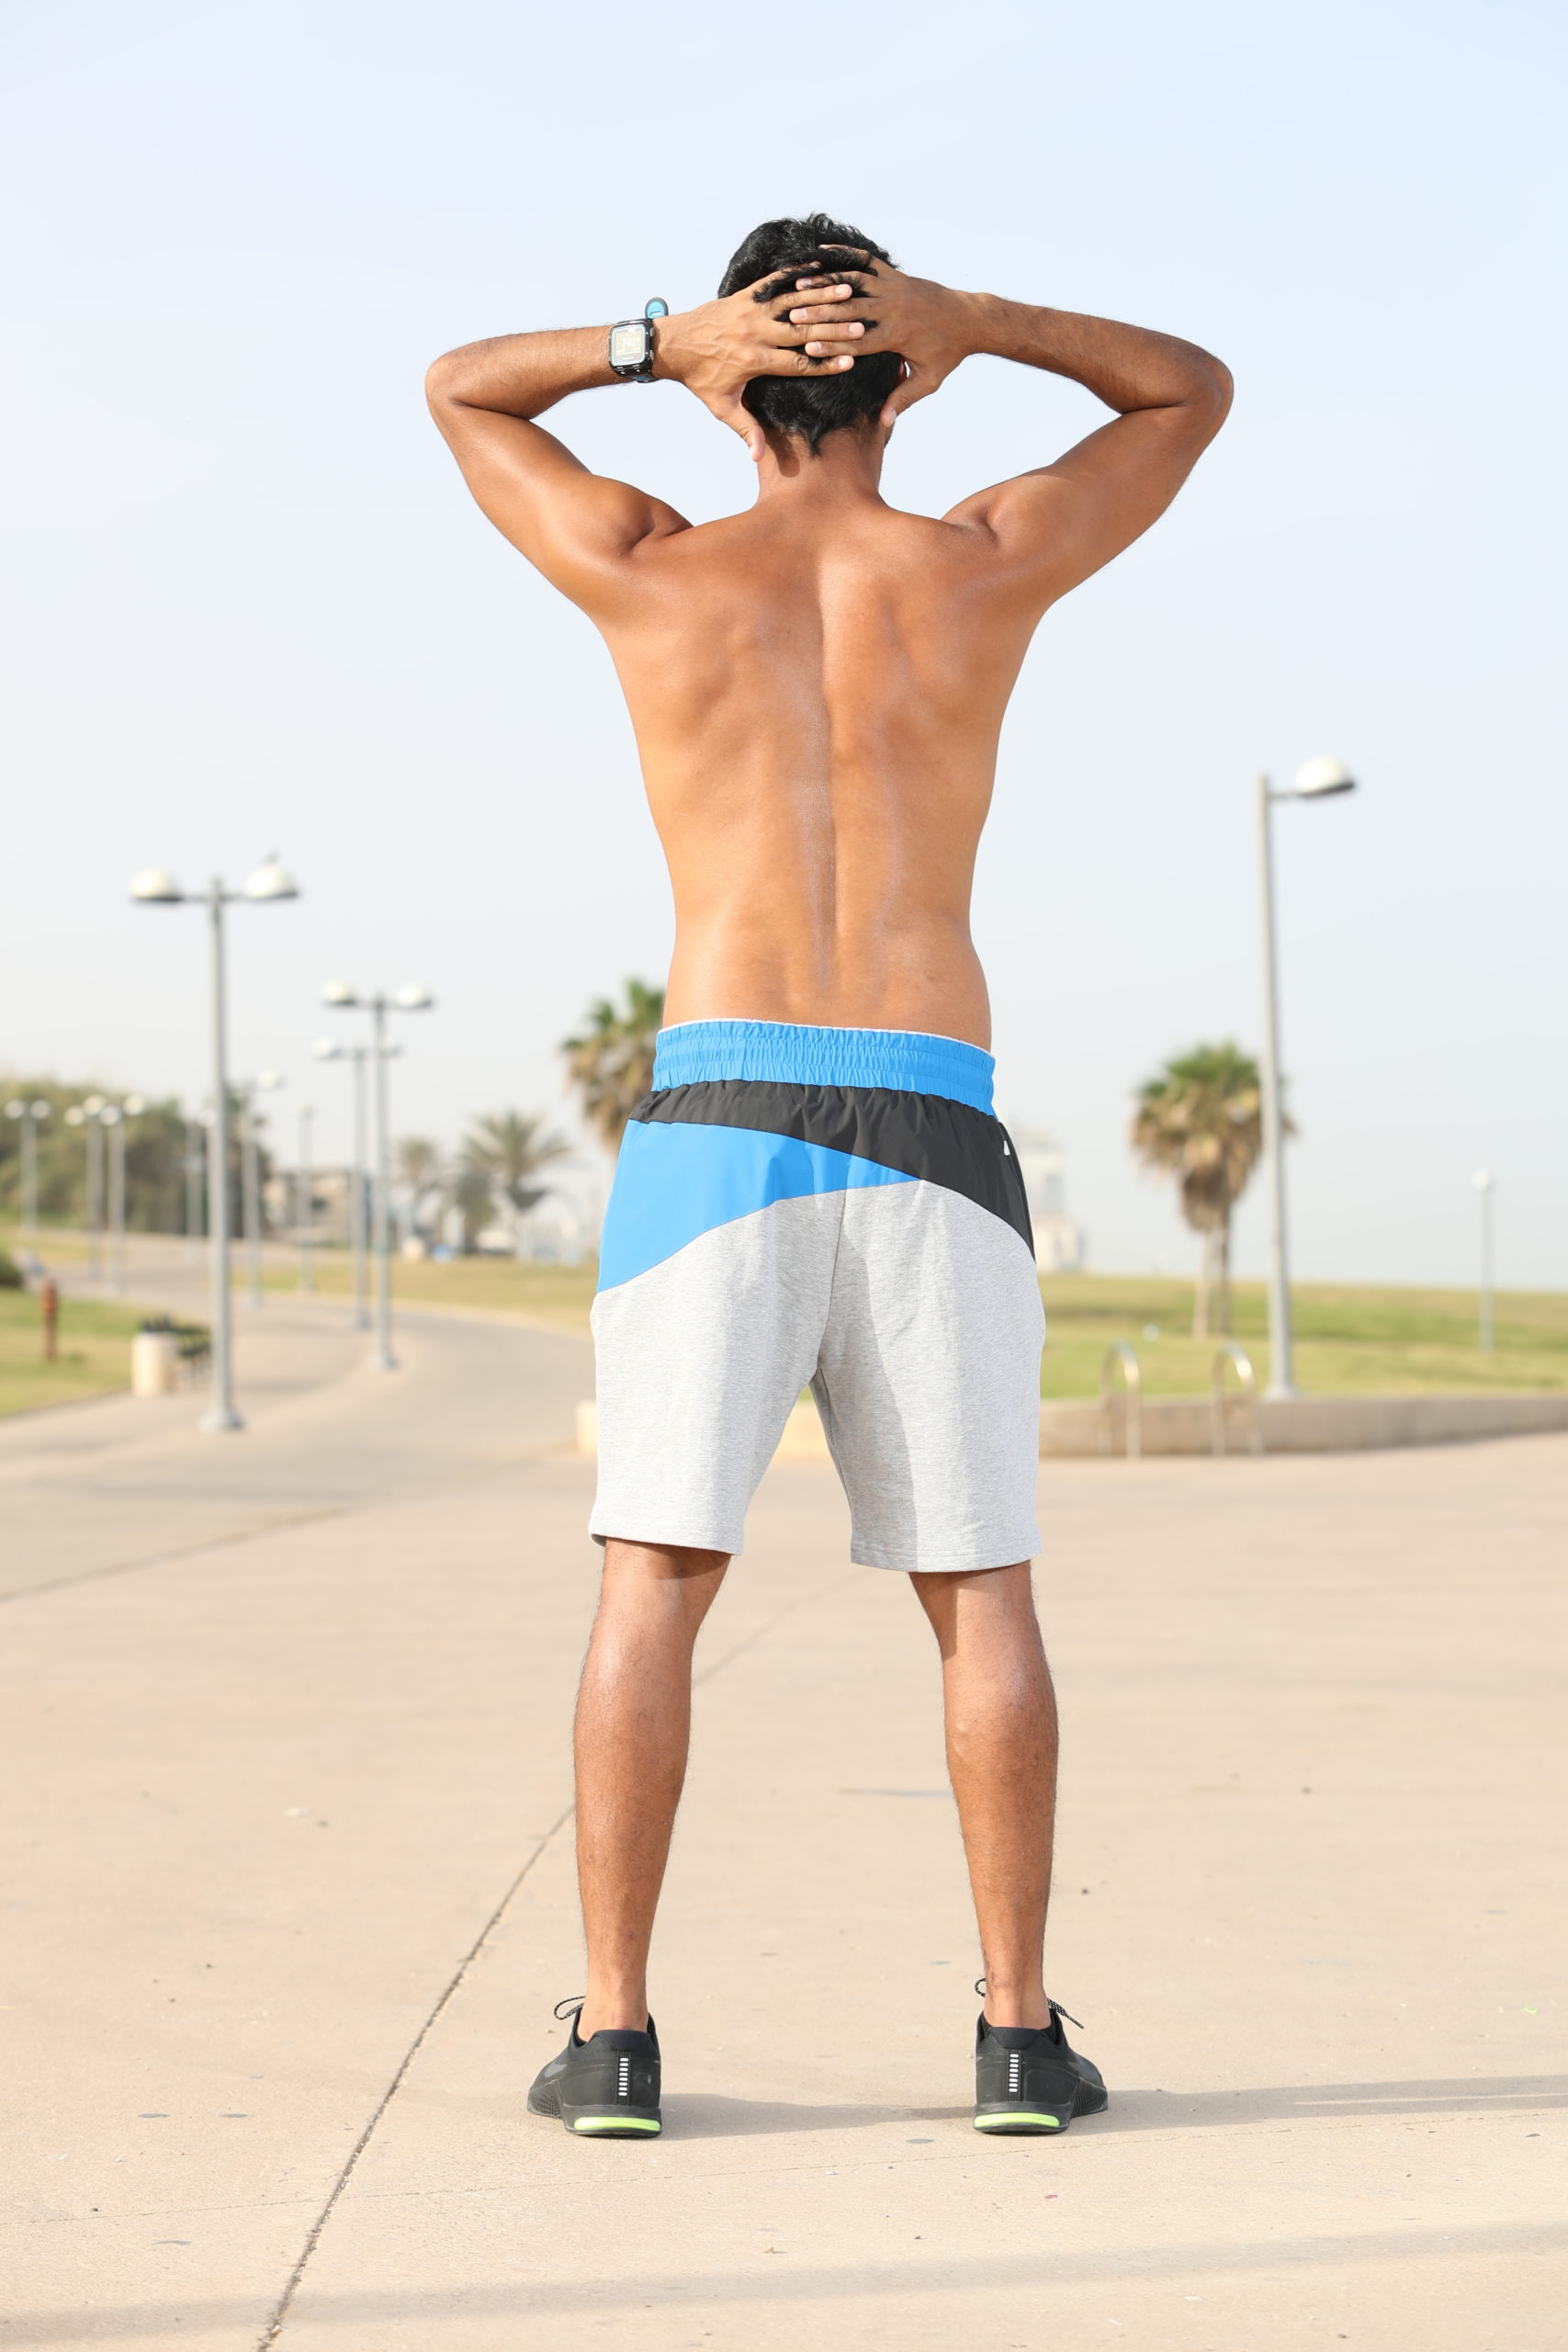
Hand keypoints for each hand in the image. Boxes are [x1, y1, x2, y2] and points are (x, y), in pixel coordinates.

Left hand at [654, 275, 863, 459]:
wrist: (674, 344)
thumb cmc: (700, 378)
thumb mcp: (721, 407)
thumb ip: (744, 429)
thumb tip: (757, 457)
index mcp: (753, 361)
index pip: (797, 364)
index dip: (825, 364)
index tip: (852, 362)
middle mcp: (755, 333)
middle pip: (802, 331)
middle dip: (833, 329)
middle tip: (862, 325)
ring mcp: (750, 310)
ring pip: (793, 301)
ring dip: (822, 295)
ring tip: (849, 291)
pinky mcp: (744, 295)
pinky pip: (775, 282)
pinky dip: (797, 273)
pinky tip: (820, 267)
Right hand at [784, 251, 976, 427]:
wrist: (970, 319)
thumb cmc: (948, 354)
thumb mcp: (929, 380)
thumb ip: (903, 398)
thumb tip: (884, 422)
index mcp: (897, 335)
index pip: (858, 341)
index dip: (832, 344)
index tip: (806, 346)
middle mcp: (893, 308)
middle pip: (849, 310)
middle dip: (819, 312)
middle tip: (791, 314)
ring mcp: (894, 288)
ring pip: (853, 281)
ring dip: (825, 281)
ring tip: (799, 282)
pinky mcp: (896, 275)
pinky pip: (866, 261)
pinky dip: (844, 255)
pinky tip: (822, 252)